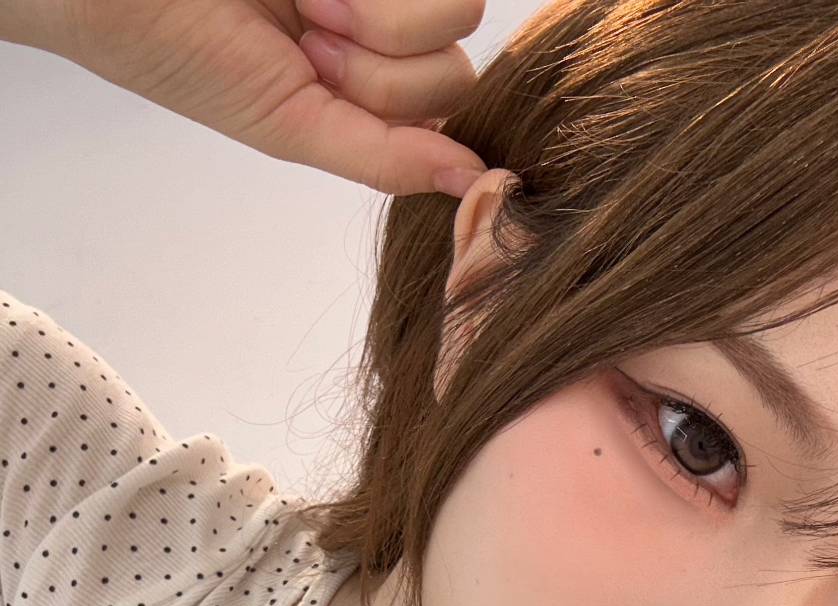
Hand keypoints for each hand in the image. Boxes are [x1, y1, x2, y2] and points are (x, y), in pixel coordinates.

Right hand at [48, 0, 489, 195]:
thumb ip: (385, 157)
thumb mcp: (290, 125)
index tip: (324, 80)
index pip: (448, 113)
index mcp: (369, 90)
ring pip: (455, 10)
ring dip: (378, 10)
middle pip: (456, 70)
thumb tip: (474, 182)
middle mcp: (385, 33)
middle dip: (379, 65)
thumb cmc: (187, 52)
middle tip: (308, 36)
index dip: (396, 102)